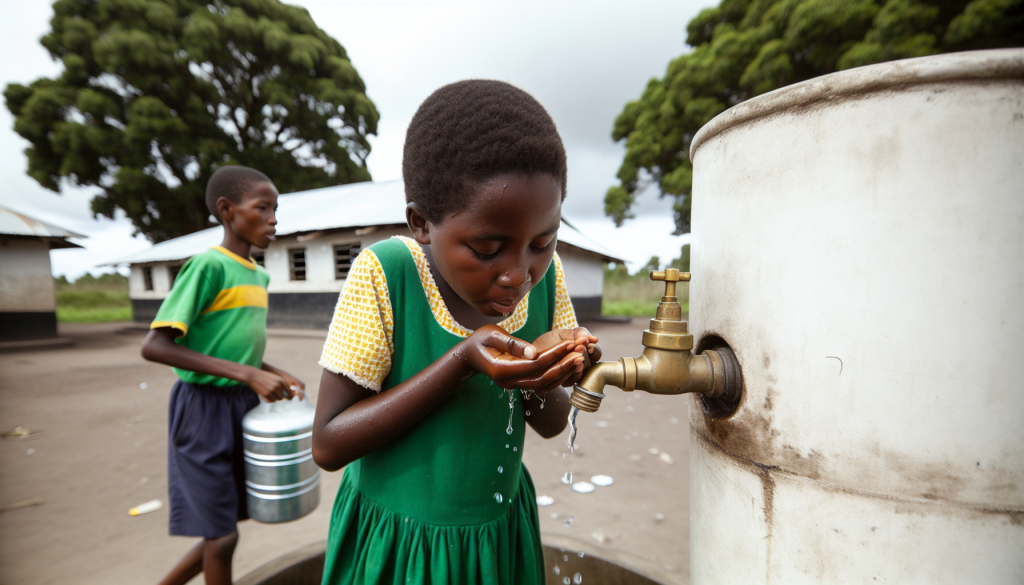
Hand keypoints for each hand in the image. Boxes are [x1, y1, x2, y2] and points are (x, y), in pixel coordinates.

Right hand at [247, 367, 294, 401]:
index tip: (288, 398)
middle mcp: (278, 385)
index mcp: (282, 381)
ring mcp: (272, 390)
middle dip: (279, 397)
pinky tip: (267, 396)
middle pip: (283, 397)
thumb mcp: (276, 378)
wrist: (254, 375)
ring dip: (274, 398)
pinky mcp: (266, 394)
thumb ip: (282, 385)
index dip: (289, 395)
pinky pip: (271, 401)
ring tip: (270, 394)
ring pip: (277, 399)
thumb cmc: (265, 377)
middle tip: (274, 394)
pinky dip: (269, 400)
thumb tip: (288, 394)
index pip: (289, 391)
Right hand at [456, 324, 582, 389]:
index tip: (570, 342)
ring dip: (563, 370)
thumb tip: (534, 351)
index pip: (534, 364)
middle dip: (564, 364)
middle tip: (581, 352)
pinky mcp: (520, 382)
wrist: (469, 356)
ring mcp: (514, 385)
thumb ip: (512, 343)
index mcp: (502, 370)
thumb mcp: (491, 335)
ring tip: (580, 356)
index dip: (554, 354)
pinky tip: (569, 363)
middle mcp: (509, 382)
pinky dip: (557, 374)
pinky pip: (542, 382)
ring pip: (544, 383)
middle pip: (543, 377)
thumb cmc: (479, 341)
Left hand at [533, 327, 601, 381]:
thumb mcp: (565, 333)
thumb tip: (593, 338)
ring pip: (581, 372)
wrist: (531, 351)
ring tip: (574, 353)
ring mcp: (571, 376)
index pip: (596, 354)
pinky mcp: (561, 383)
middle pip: (590, 364)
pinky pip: (569, 380)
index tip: (589, 343)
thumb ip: (579, 333)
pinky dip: (569, 371)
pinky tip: (567, 363)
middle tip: (579, 345)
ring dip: (577, 362)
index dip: (594, 350)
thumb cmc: (550, 342)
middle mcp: (580, 367)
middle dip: (585, 354)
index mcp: (584, 354)